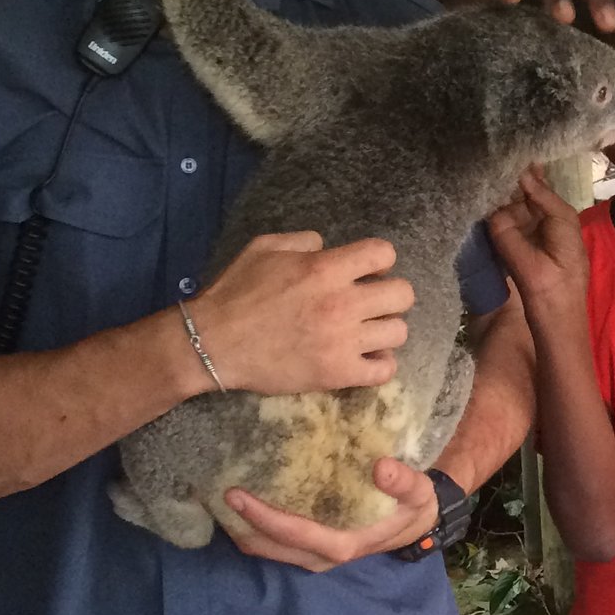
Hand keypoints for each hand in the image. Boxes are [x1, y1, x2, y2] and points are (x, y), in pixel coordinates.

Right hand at [188, 232, 411, 395]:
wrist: (211, 344)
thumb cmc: (234, 293)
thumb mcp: (264, 248)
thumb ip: (303, 241)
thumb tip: (329, 246)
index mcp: (325, 268)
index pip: (384, 254)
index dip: (378, 261)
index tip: (366, 271)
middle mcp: (341, 302)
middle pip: (403, 294)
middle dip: (389, 294)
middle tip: (370, 303)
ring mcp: (342, 341)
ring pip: (399, 332)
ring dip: (384, 329)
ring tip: (366, 332)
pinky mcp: (337, 373)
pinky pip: (384, 370)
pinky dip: (380, 364)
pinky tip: (365, 357)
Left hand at [224, 455, 446, 572]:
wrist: (416, 526)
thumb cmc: (412, 508)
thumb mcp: (419, 492)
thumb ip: (404, 482)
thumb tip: (382, 467)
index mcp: (343, 545)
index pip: (294, 534)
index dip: (263, 517)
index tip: (236, 494)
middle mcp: (322, 557)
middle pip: (269, 548)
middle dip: (240, 525)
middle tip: (215, 491)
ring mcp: (313, 556)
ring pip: (267, 550)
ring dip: (242, 529)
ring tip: (220, 499)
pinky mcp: (309, 549)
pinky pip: (273, 544)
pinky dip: (254, 528)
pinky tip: (242, 504)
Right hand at [486, 169, 589, 321]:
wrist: (561, 333)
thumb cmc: (552, 298)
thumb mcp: (529, 267)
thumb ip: (509, 236)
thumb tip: (491, 213)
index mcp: (563, 221)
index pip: (537, 187)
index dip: (516, 174)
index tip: (493, 159)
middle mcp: (558, 224)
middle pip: (529, 197)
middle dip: (507, 188)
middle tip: (479, 174)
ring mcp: (548, 238)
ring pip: (523, 212)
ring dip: (503, 205)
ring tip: (477, 191)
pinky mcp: (538, 252)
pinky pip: (520, 228)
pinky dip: (505, 223)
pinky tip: (486, 218)